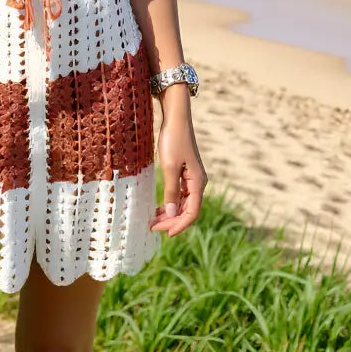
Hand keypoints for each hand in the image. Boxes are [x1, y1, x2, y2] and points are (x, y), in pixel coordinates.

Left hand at [150, 109, 206, 237]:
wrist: (176, 118)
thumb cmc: (173, 140)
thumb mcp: (169, 167)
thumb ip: (171, 191)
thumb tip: (171, 214)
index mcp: (198, 183)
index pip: (192, 213)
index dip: (179, 225)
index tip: (164, 233)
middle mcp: (198, 183)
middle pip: (187, 210)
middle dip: (171, 221)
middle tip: (152, 227)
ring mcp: (192, 178)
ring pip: (183, 203)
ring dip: (170, 214)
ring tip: (153, 220)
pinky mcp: (185, 172)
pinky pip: (180, 194)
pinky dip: (170, 203)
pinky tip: (160, 208)